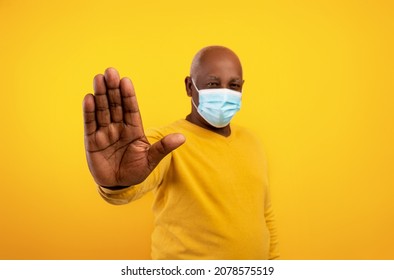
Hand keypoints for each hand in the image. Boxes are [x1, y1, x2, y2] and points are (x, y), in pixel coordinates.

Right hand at [83, 68, 184, 186]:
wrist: (119, 184)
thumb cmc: (136, 170)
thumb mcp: (151, 159)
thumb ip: (163, 147)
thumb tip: (182, 137)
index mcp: (133, 128)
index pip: (131, 109)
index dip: (128, 95)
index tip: (126, 81)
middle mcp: (118, 127)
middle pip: (115, 104)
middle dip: (113, 89)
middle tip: (110, 72)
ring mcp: (105, 132)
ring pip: (102, 110)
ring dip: (100, 94)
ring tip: (98, 78)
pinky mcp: (92, 141)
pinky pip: (90, 124)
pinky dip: (89, 112)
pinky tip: (89, 98)